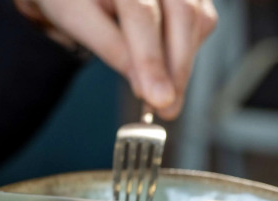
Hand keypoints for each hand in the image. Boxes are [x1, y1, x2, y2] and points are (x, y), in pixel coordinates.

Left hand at [18, 0, 217, 119]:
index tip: (158, 98)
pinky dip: (188, 51)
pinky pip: (202, 22)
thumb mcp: (76, 18)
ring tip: (164, 98)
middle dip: (178, 68)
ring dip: (184, 64)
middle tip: (167, 109)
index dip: (151, 59)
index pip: (142, 14)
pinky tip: (167, 71)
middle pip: (182, 15)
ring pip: (198, 20)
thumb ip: (109, 46)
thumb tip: (142, 83)